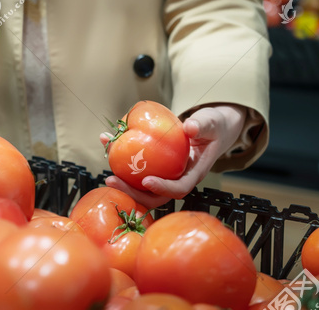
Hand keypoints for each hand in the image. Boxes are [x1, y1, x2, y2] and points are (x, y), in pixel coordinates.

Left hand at [99, 104, 245, 207]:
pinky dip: (122, 160)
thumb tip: (189, 127)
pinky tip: (107, 142)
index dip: (162, 188)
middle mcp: (178, 178)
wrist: (212, 130)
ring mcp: (167, 175)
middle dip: (132, 193)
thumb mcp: (211, 123)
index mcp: (194, 173)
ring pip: (143, 187)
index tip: (146, 181)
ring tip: (105, 173)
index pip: (179, 188)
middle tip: (112, 180)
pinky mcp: (157, 167)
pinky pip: (138, 169)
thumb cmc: (213, 127)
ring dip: (123, 182)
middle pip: (155, 196)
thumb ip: (202, 125)